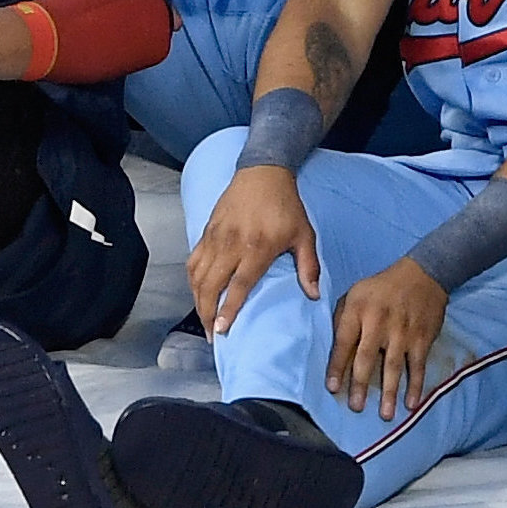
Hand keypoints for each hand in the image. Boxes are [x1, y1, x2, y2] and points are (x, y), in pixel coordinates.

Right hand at [186, 156, 318, 333]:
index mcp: (257, 247)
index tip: (223, 329)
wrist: (262, 173)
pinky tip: (197, 293)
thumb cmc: (286, 206)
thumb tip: (314, 296)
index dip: (229, 308)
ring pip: (198, 274)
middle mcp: (232, 243)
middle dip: (207, 312)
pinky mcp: (207, 231)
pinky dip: (192, 280)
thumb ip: (309, 266)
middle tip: (212, 334)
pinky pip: (194, 259)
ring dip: (198, 299)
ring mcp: (216, 237)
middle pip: (211, 284)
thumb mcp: (304, 235)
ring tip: (204, 319)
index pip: (239, 284)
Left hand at [329, 259, 453, 417]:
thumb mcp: (354, 293)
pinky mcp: (422, 339)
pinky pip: (417, 366)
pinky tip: (411, 404)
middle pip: (367, 358)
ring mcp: (402, 332)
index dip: (337, 366)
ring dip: (390, 392)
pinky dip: (415, 386)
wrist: (421, 275)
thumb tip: (334, 346)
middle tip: (356, 407)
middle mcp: (378, 322)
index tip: (332, 388)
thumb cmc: (381, 288)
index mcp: (357, 310)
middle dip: (360, 384)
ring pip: (393, 366)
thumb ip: (343, 318)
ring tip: (385, 415)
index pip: (344, 342)